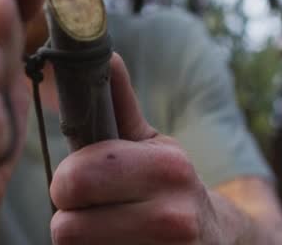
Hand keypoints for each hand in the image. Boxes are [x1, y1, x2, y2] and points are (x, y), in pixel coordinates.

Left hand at [49, 55, 228, 244]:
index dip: (66, 182)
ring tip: (104, 229)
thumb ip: (121, 104)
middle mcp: (172, 216)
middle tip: (85, 209)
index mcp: (167, 168)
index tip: (76, 182)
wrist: (215, 237)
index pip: (78, 179)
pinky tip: (115, 243)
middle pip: (67, 227)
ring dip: (80, 239)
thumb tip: (106, 54)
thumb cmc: (171, 185)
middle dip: (68, 216)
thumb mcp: (153, 145)